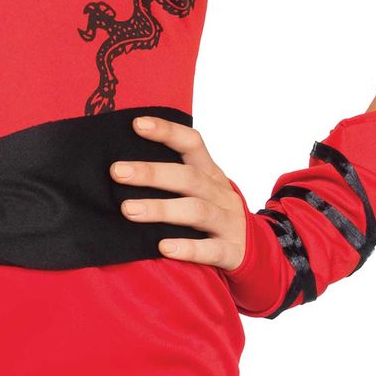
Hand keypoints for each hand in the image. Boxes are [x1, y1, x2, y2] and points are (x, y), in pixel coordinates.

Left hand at [109, 113, 249, 268]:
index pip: (192, 144)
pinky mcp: (231, 251)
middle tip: (117, 172)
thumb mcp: (202, 189)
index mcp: (211, 174)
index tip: (137, 124)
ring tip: (128, 209)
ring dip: (161, 208)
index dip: (167, 131)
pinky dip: (187, 248)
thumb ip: (173, 177)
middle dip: (152, 173)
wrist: (258, 249)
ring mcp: (228, 222)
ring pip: (196, 211)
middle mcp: (221, 194)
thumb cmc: (214, 213)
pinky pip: (211, 250)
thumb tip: (121, 168)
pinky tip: (163, 247)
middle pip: (188, 177)